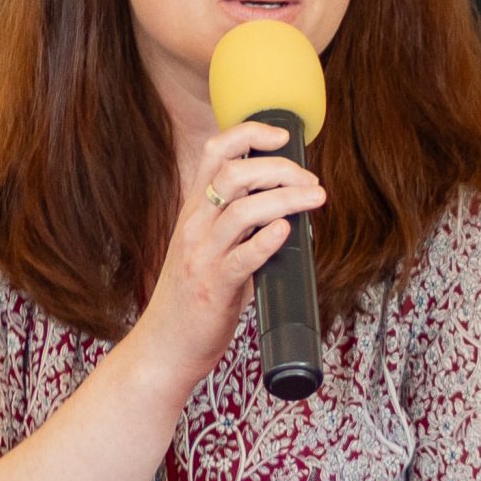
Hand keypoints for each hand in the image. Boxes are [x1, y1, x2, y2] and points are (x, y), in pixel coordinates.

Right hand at [130, 122, 324, 390]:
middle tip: (311, 180)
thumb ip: (238, 227)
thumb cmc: (193, 297)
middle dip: (280, 168)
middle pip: (234, 174)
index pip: (215, 154)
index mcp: (194, 212)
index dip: (249, 133)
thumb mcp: (208, 248)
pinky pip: (242, 257)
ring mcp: (202, 256)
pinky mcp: (214, 288)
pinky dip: (268, 240)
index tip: (282, 134)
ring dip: (286, 198)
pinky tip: (287, 231)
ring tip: (315, 198)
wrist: (165, 346)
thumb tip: (288, 212)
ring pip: (243, 210)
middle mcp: (195, 227)